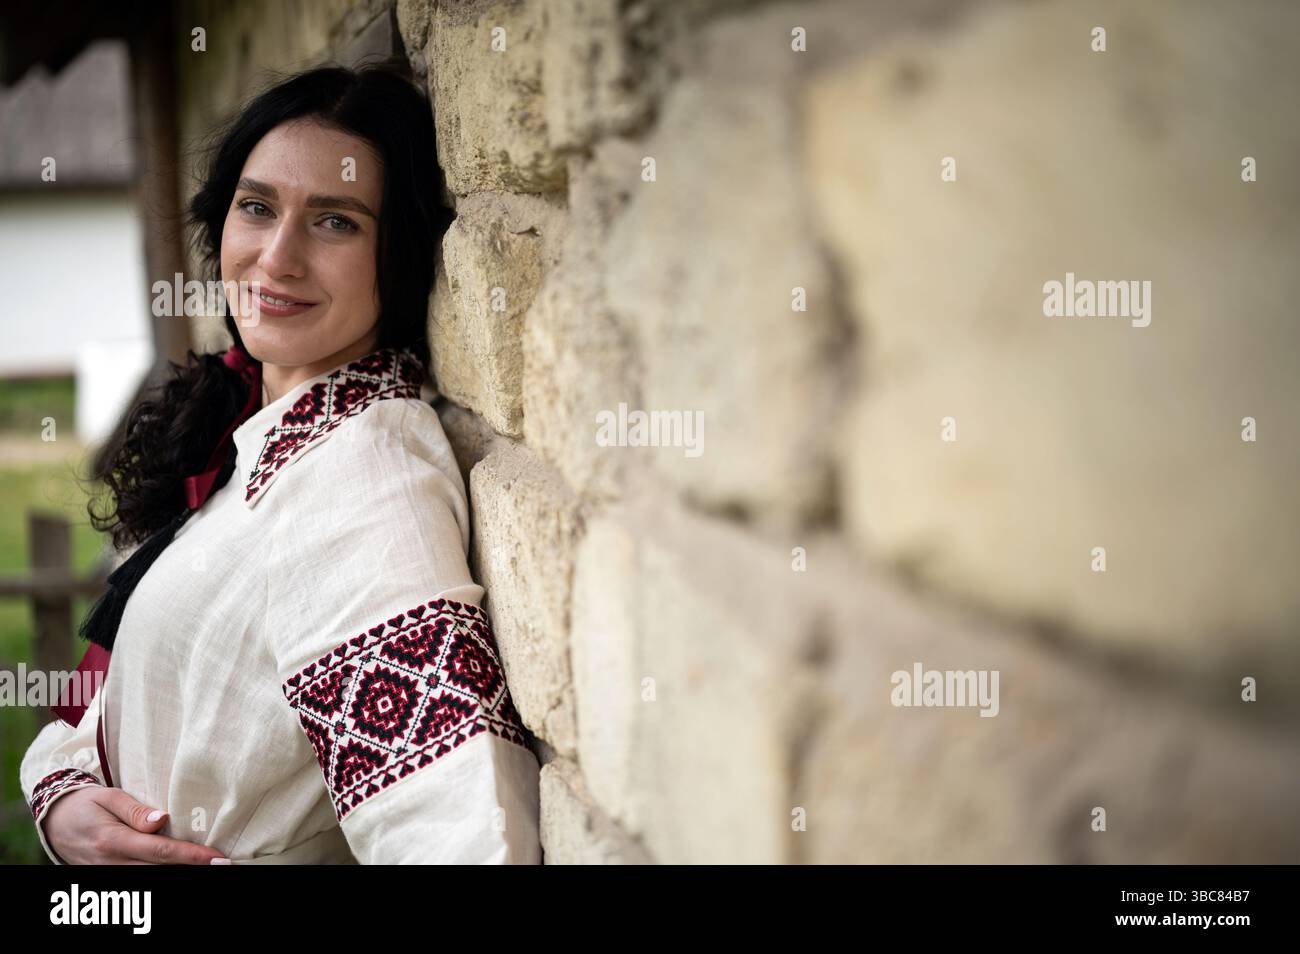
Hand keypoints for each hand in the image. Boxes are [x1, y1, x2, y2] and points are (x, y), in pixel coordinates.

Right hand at [42, 787, 228, 864]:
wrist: (54, 822)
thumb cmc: (86, 804)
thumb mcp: (109, 797)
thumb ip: (135, 810)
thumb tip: (162, 819)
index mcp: (113, 840)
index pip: (160, 851)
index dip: (190, 856)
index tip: (216, 858)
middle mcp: (111, 863)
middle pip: (159, 870)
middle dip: (192, 869)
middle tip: (223, 865)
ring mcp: (108, 875)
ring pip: (150, 879)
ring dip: (179, 873)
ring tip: (208, 867)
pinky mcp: (108, 879)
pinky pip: (138, 881)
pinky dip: (161, 875)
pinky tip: (182, 868)